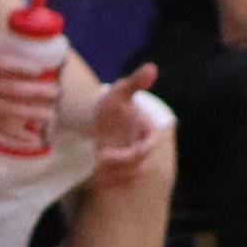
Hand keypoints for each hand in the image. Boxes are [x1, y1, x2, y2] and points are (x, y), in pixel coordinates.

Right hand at [0, 51, 61, 148]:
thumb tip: (26, 67)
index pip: (3, 64)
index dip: (23, 67)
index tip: (42, 70)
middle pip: (10, 88)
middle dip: (36, 91)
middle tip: (56, 92)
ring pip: (8, 110)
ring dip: (32, 113)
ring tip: (51, 115)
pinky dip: (17, 134)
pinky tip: (33, 138)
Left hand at [89, 64, 166, 185]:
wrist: (98, 120)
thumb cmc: (112, 105)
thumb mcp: (120, 92)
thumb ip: (135, 82)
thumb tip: (152, 67)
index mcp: (148, 131)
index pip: (149, 145)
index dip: (135, 150)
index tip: (113, 150)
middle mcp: (143, 147)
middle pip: (138, 163)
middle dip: (120, 164)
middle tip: (99, 159)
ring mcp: (133, 160)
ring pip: (129, 173)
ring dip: (113, 173)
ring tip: (95, 166)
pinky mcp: (122, 169)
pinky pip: (121, 179)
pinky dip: (109, 178)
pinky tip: (94, 174)